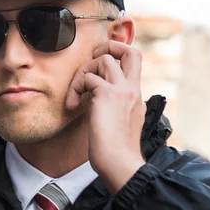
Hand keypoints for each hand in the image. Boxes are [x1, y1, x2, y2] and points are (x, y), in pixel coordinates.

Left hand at [66, 40, 145, 194]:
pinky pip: (87, 77)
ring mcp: (122, 90)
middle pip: (132, 51)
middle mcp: (133, 89)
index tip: (100, 71)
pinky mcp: (107, 94)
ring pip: (104, 58)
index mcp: (137, 97)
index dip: (118, 56)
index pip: (135, 63)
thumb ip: (114, 107)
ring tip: (78, 93)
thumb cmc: (116, 152)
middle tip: (93, 61)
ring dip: (85, 71)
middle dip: (110, 47)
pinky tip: (72, 105)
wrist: (119, 163)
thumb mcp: (120, 124)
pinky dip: (76, 88)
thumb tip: (95, 98)